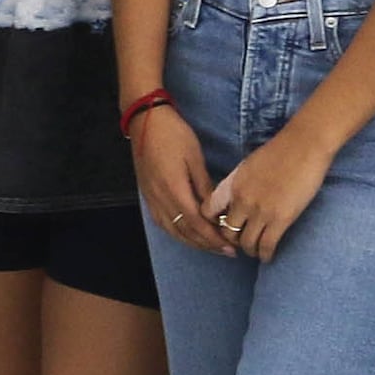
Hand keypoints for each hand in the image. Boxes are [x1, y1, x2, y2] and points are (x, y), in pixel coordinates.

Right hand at [127, 101, 214, 243]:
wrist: (145, 121)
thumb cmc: (174, 135)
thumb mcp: (194, 157)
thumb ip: (204, 186)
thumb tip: (215, 210)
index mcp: (174, 189)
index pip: (196, 223)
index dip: (213, 238)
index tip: (230, 246)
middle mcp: (160, 199)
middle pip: (184, 231)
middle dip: (206, 244)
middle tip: (226, 252)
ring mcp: (152, 198)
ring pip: (172, 229)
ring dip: (192, 241)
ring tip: (209, 247)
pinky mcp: (148, 194)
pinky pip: (162, 222)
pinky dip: (176, 233)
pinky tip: (186, 234)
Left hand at [206, 126, 334, 262]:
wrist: (303, 146)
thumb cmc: (279, 152)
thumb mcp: (248, 166)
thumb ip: (238, 184)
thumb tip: (234, 199)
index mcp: (232, 185)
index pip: (208, 211)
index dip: (212, 223)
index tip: (221, 227)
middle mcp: (242, 200)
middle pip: (227, 232)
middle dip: (232, 240)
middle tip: (241, 242)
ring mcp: (261, 211)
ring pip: (246, 243)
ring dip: (250, 250)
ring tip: (255, 251)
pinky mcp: (281, 219)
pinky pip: (267, 245)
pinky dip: (265, 255)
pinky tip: (267, 256)